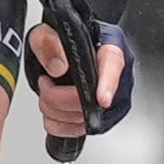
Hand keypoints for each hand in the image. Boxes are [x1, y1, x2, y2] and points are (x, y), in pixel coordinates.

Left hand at [27, 20, 126, 145]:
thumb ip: (48, 41)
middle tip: (46, 83)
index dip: (108, 84)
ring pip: (84, 120)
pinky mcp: (100, 118)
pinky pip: (78, 132)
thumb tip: (59, 66)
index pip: (114, 63)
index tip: (102, 99)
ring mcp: (111, 100)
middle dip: (59, 98)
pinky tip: (54, 109)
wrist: (61, 53)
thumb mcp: (47, 31)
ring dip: (55, 111)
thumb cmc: (61, 41)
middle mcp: (116, 75)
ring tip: (49, 91)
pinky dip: (58, 125)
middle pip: (95, 100)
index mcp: (109, 46)